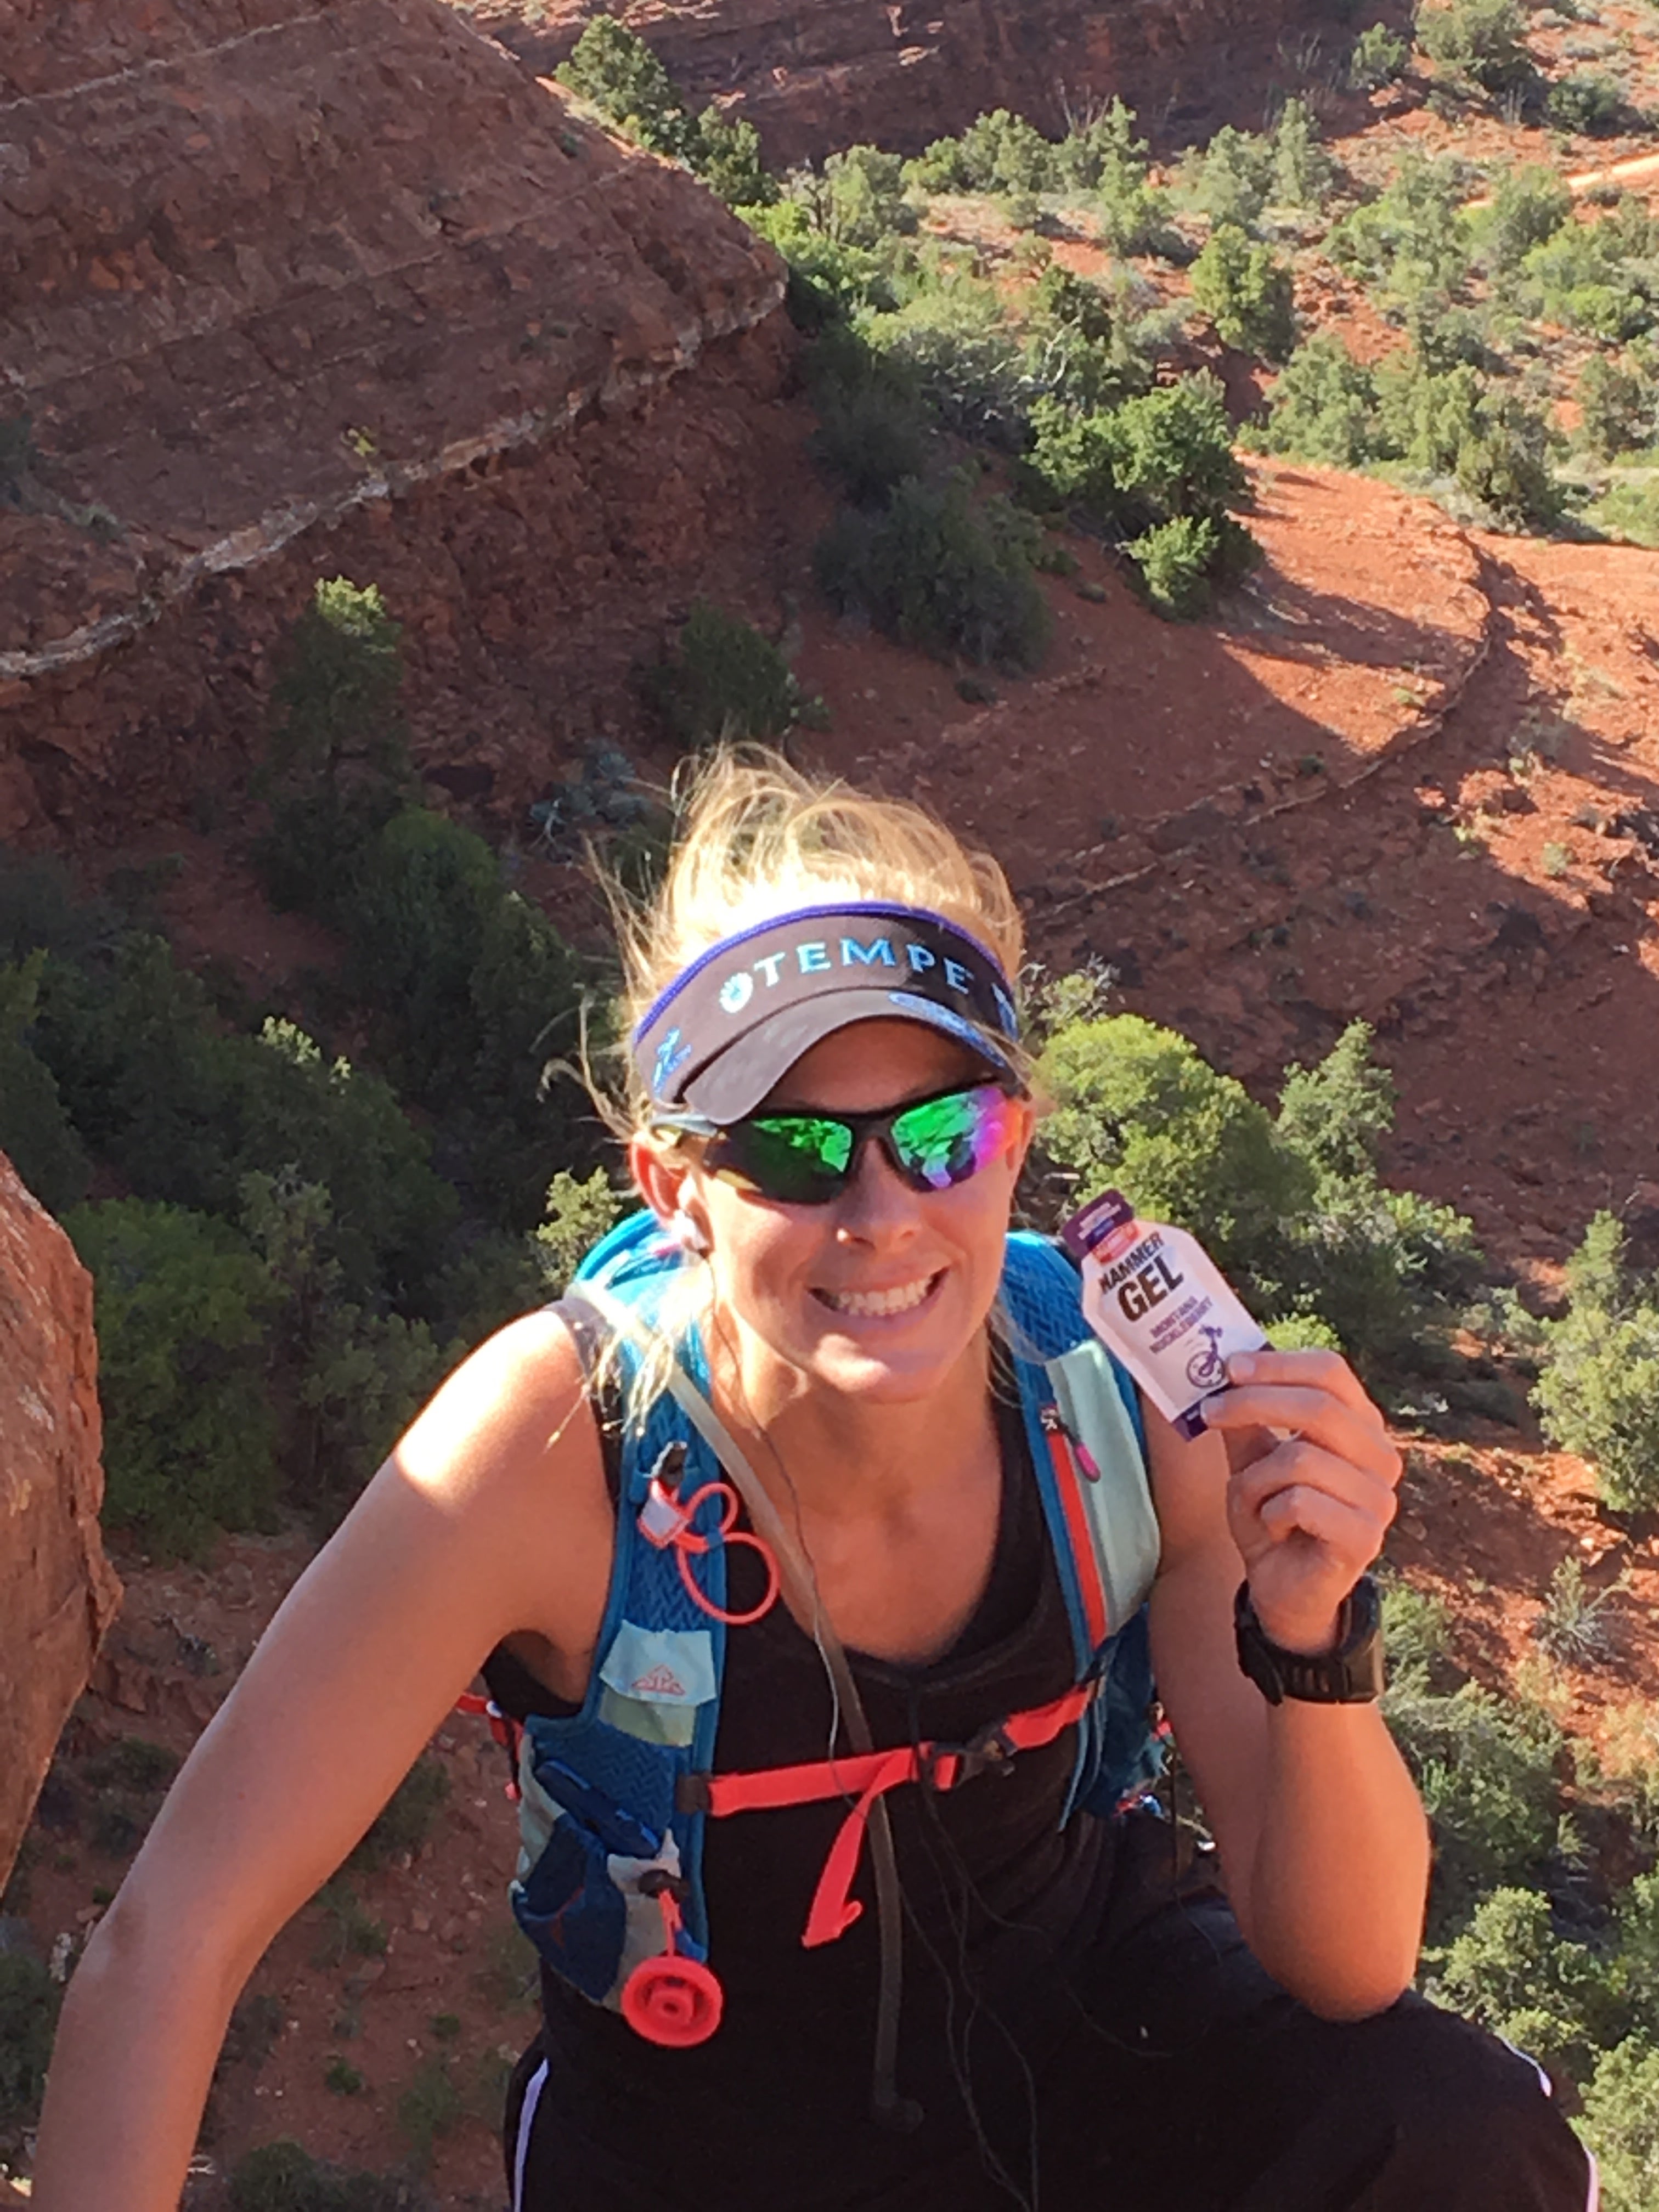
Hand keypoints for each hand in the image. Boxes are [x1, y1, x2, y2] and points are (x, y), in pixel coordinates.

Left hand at [1199, 1348, 1400, 1655]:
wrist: (1284, 1588)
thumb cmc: (1273, 1515)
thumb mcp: (1251, 1460)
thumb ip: (1245, 1419)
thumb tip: (1222, 1368)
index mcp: (1360, 1425)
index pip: (1331, 1372)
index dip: (1279, 1365)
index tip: (1230, 1367)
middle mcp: (1381, 1457)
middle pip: (1319, 1406)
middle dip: (1254, 1404)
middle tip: (1210, 1412)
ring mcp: (1379, 1499)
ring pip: (1301, 1459)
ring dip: (1257, 1479)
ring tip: (1256, 1501)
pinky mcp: (1366, 1537)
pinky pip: (1302, 1503)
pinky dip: (1271, 1512)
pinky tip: (1276, 1528)